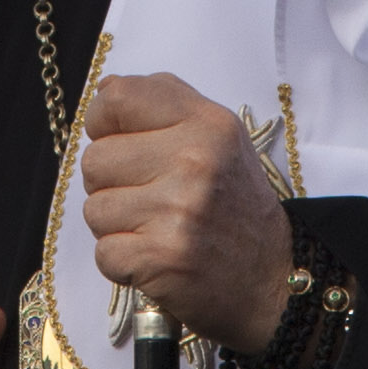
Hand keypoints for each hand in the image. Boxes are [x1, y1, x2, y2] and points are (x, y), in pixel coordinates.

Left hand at [80, 71, 292, 355]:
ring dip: (116, 226)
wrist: (273, 279)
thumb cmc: (235, 204)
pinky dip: (122, 262)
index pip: (116, 99)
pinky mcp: (161, 258)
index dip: (104, 123)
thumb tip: (106, 90)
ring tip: (155, 229)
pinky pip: (103, 252)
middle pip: (94, 160)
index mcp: (207, 124)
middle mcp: (194, 162)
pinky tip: (154, 257)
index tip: (122, 144)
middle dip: (111, 184)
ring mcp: (177, 212)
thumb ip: (166, 103)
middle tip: (150, 199)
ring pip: (94, 209)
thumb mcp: (218, 137)